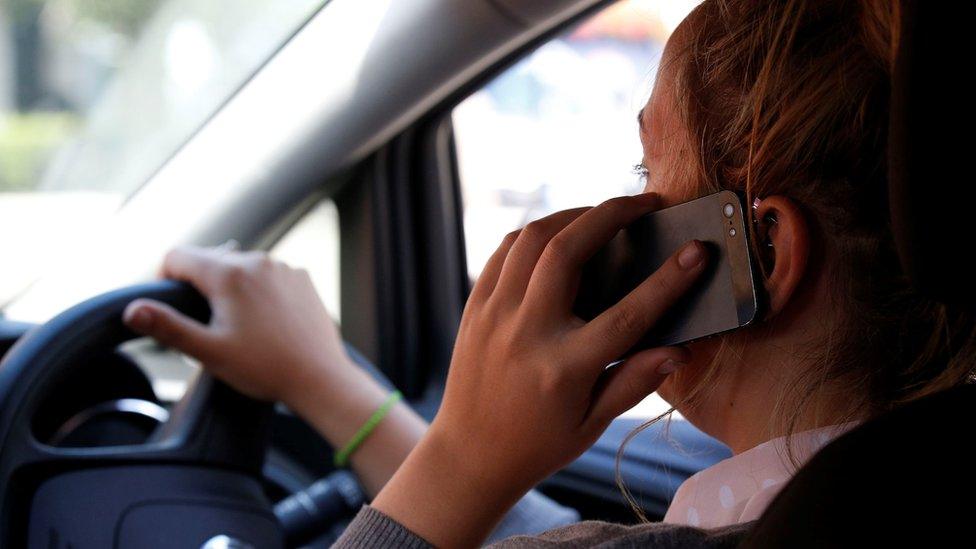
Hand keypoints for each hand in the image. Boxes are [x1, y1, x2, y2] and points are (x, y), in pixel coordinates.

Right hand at [123, 248, 355, 405]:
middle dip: (198, 285)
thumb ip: (168, 327)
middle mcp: (257, 261)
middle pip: (209, 260)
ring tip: (234, 326)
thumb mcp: (209, 351)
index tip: (167, 304)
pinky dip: (257, 291)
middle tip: (201, 323)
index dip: (163, 277)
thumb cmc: (265, 367)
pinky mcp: (301, 280)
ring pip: (240, 268)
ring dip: (229, 287)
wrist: (320, 378)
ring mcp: (283, 268)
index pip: (177, 256)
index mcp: (229, 273)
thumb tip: (134, 310)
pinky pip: (267, 276)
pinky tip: (262, 322)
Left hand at [372, 193, 707, 546]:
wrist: (468, 456)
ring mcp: (495, 315)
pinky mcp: (475, 308)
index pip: (628, 314)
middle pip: (568, 250)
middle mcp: (526, 333)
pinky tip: (558, 234)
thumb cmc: (537, 444)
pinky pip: (504, 252)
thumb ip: (633, 382)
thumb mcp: (592, 424)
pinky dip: (535, 233)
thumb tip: (678, 350)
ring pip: (531, 239)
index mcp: (564, 368)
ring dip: (571, 215)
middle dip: (611, 213)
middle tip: (644, 203)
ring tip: (602, 215)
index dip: (669, 280)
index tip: (696, 252)